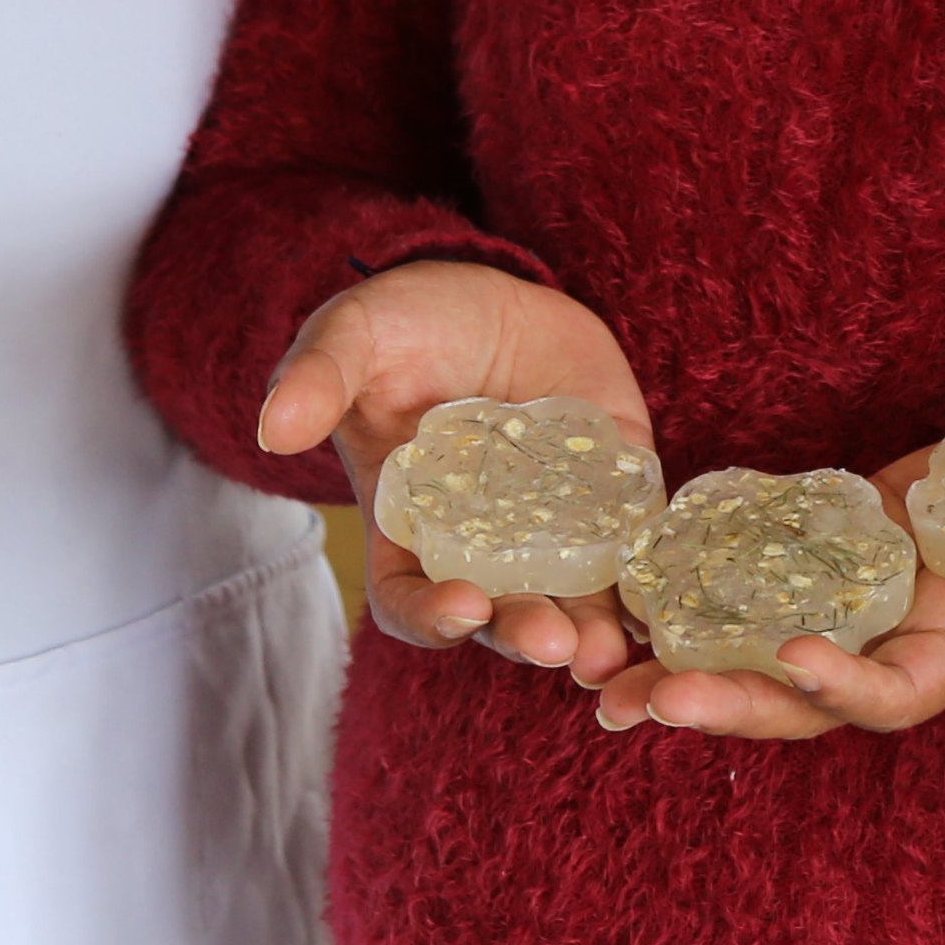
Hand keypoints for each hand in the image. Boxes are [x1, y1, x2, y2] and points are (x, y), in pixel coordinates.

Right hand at [259, 258, 654, 677]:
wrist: (486, 292)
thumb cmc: (404, 324)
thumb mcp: (351, 337)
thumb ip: (317, 380)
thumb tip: (274, 427)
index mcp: (408, 530)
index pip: (410, 599)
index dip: (431, 614)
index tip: (460, 607)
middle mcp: (483, 547)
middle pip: (502, 616)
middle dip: (527, 634)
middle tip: (557, 644)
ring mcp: (554, 527)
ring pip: (574, 600)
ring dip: (595, 633)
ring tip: (613, 652)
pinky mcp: (615, 495)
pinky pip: (637, 545)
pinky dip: (650, 577)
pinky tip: (669, 597)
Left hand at [598, 457, 944, 740]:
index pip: (891, 696)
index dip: (841, 685)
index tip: (792, 657)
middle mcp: (899, 644)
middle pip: (797, 698)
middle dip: (723, 700)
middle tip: (639, 702)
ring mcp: (864, 599)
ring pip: (762, 648)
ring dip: (686, 667)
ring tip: (601, 680)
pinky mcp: (845, 545)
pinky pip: (765, 576)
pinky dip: (701, 593)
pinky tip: (631, 597)